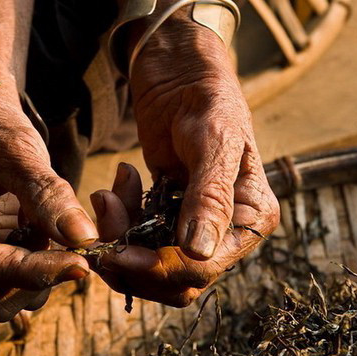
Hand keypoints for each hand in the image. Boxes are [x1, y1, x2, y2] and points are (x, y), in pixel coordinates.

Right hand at [0, 84, 97, 320]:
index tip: (81, 263)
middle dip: (37, 279)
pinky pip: (12, 285)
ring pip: (5, 299)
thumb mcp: (20, 152)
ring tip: (41, 225)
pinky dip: (36, 268)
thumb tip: (86, 238)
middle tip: (67, 241)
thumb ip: (49, 195)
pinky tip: (36, 232)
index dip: (38, 271)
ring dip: (39, 274)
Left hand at [89, 8, 278, 306]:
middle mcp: (225, 232)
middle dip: (132, 258)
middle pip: (174, 279)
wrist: (181, 75)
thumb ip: (210, 198)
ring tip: (110, 191)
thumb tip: (199, 253)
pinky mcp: (164, 216)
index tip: (118, 253)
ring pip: (148, 264)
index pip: (205, 268)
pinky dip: (118, 220)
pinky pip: (135, 238)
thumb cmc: (208, 99)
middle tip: (107, 212)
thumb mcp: (214, 142)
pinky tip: (119, 182)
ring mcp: (192, 226)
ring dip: (120, 235)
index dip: (160, 268)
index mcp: (250, 220)